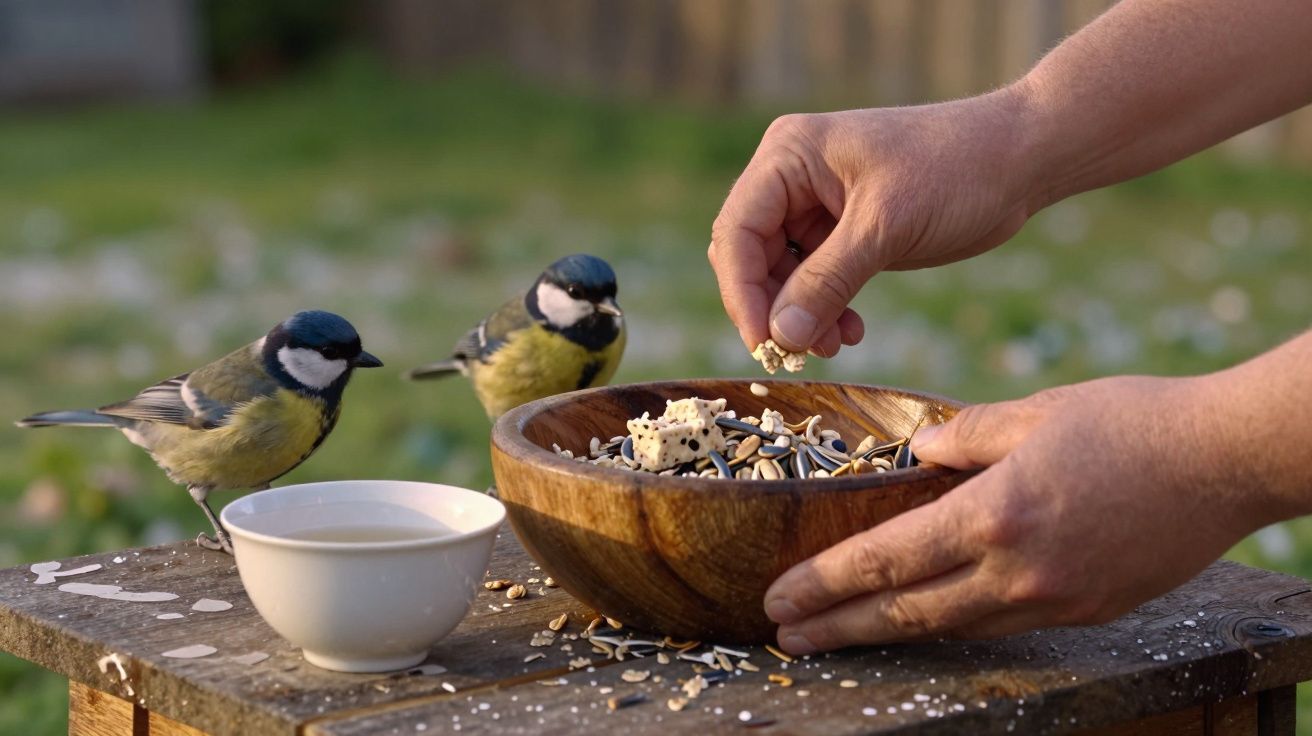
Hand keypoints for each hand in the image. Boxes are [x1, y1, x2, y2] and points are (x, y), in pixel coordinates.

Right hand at [707, 88, 1035, 355]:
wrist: (1021, 158)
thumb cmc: (957, 171)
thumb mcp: (886, 227)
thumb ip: (826, 282)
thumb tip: (778, 336)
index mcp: (789, 155)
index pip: (737, 231)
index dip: (742, 292)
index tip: (764, 342)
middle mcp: (792, 175)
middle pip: (750, 255)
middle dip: (772, 307)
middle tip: (798, 352)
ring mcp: (815, 202)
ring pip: (781, 274)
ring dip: (802, 315)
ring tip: (838, 345)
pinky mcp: (842, 229)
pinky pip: (813, 278)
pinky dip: (825, 309)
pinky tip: (852, 330)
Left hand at [762, 374, 1269, 652]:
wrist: (1227, 462)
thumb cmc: (1133, 423)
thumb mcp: (1037, 411)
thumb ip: (965, 435)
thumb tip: (918, 454)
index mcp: (997, 514)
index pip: (888, 559)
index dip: (826, 583)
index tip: (780, 597)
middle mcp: (1019, 571)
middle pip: (906, 611)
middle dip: (838, 627)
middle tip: (785, 637)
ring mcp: (1054, 600)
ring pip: (949, 627)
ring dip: (885, 633)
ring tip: (837, 635)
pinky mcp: (1086, 612)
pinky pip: (999, 625)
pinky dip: (950, 624)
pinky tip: (922, 618)